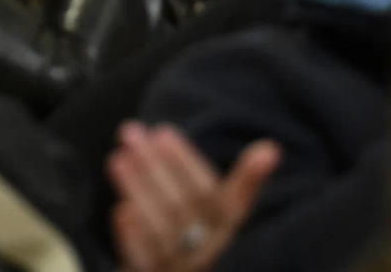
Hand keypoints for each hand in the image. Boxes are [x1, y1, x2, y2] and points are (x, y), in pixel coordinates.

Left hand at [109, 121, 280, 271]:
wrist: (186, 270)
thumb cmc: (200, 227)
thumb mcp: (223, 204)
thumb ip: (241, 178)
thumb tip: (271, 149)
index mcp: (228, 224)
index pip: (210, 192)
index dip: (186, 162)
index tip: (163, 132)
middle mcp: (209, 247)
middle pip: (181, 206)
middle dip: (153, 167)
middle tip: (131, 133)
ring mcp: (182, 265)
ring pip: (161, 230)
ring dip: (137, 192)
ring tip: (118, 158)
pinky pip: (146, 261)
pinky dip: (132, 238)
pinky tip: (121, 209)